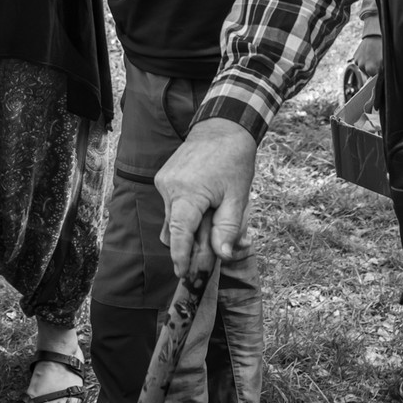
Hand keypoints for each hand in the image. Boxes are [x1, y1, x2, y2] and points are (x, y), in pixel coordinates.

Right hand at [156, 118, 258, 277]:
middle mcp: (169, 187)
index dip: (180, 256)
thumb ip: (228, 228)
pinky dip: (187, 214)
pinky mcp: (165, 178)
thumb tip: (222, 256)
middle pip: (175, 230)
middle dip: (190, 245)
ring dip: (189, 229)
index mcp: (187, 192)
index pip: (179, 233)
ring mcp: (164, 182)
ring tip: (213, 224)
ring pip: (173, 219)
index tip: (183, 274)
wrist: (222, 128)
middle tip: (211, 252)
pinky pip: (173, 206)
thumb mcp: (237, 197)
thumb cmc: (233, 160)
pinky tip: (206, 207)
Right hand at [352, 32, 383, 75]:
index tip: (381, 70)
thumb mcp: (385, 61)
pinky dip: (363, 60)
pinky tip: (368, 54)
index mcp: (371, 70)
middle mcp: (362, 67)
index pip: (375, 79)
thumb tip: (381, 78)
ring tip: (373, 57)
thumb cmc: (382, 48)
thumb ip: (383, 72)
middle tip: (378, 62)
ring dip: (367, 65)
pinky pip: (359, 62)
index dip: (379, 75)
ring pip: (363, 68)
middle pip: (369, 74)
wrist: (374, 36)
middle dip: (373, 70)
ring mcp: (358, 62)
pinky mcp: (355, 57)